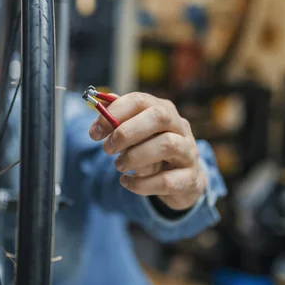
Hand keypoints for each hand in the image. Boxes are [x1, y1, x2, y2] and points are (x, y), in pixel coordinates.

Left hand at [89, 92, 205, 210]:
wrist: (181, 179)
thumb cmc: (152, 150)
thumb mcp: (137, 135)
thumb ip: (119, 123)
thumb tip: (100, 117)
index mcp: (163, 110)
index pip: (140, 100)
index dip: (115, 113)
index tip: (95, 133)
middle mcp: (180, 127)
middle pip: (159, 117)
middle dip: (127, 132)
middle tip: (107, 149)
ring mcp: (189, 152)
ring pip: (167, 145)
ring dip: (135, 156)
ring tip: (119, 166)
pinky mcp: (190, 178)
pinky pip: (167, 181)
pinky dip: (142, 184)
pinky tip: (126, 182)